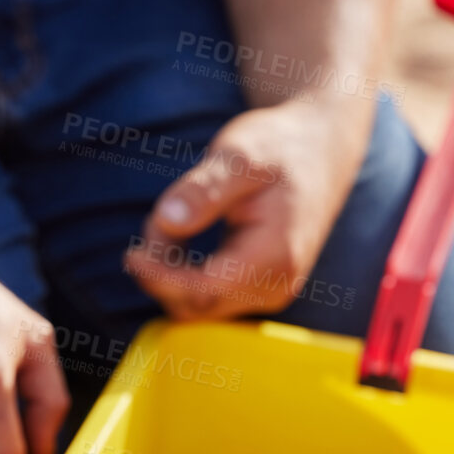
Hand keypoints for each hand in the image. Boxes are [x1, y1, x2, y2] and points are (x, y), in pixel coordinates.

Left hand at [124, 99, 369, 320]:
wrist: (322, 149)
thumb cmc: (281, 146)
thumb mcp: (240, 155)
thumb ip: (205, 189)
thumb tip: (167, 221)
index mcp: (275, 256)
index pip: (203, 291)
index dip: (161, 279)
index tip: (132, 253)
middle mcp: (276, 286)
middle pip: (196, 306)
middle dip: (163, 272)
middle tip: (155, 221)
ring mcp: (270, 292)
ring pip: (199, 306)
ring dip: (171, 273)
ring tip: (172, 221)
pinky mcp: (260, 289)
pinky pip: (209, 298)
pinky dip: (185, 274)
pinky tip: (181, 238)